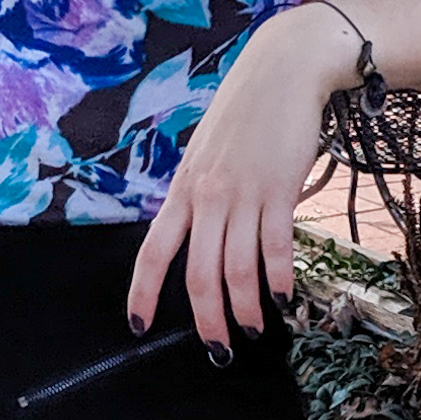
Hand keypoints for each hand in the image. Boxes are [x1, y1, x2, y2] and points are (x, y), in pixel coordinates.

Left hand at [126, 2, 345, 350]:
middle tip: (218, 349)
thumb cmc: (245, 112)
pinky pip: (275, 246)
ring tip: (253, 330)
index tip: (137, 324)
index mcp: (183, 188)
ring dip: (246, 308)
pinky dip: (278, 278)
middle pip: (198, 273)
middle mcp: (208, 196)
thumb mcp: (206, 152)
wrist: (283, 70)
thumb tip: (198, 234)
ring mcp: (244, 194)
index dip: (142, 292)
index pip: (153, 250)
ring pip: (237, 268)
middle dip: (207, 319)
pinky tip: (282, 297)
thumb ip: (200, 193)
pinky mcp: (280, 189)